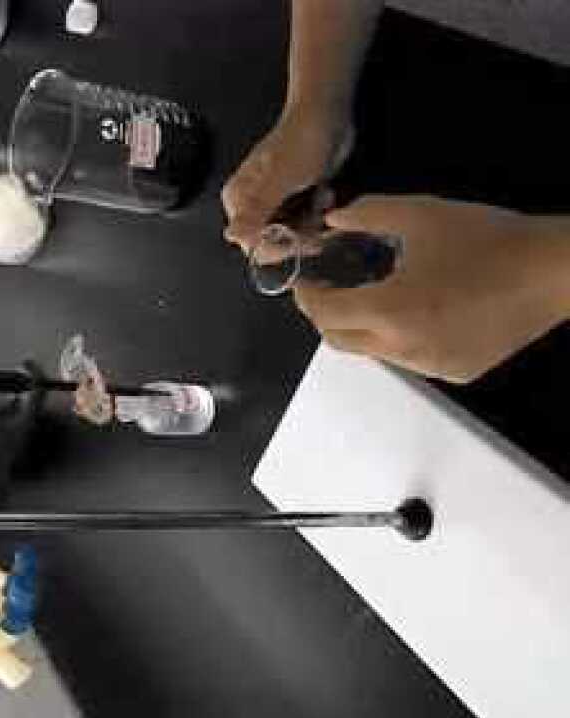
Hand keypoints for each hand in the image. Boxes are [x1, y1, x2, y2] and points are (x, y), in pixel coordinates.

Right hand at [222, 108, 352, 249]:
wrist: (326, 116)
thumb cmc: (301, 140)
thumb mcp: (279, 180)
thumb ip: (256, 211)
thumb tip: (231, 235)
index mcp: (239, 200)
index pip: (251, 243)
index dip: (277, 246)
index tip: (300, 238)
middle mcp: (253, 204)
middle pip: (273, 241)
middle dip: (299, 233)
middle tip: (315, 213)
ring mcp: (275, 203)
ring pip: (293, 233)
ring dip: (312, 221)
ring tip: (320, 196)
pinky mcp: (295, 199)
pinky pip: (306, 222)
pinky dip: (319, 213)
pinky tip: (324, 194)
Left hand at [295, 195, 569, 382]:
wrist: (554, 270)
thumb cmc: (488, 239)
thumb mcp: (421, 213)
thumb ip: (367, 215)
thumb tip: (334, 219)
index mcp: (390, 310)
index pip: (325, 313)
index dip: (307, 296)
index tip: (304, 281)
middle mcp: (405, 348)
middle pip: (341, 341)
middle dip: (326, 316)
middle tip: (328, 289)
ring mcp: (432, 366)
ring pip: (376, 352)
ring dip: (364, 327)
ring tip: (375, 294)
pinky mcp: (458, 372)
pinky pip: (412, 358)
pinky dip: (401, 338)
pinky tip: (418, 310)